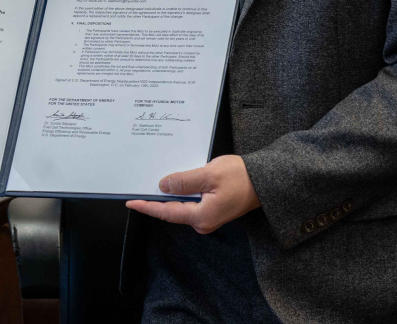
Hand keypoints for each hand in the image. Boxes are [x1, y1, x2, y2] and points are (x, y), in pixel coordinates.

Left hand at [124, 155, 259, 233]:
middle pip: (172, 211)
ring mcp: (208, 217)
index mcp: (202, 216)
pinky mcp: (212, 210)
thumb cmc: (241, 177)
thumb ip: (185, 181)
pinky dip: (179, 194)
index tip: (130, 202)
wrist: (266, 181)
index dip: (147, 207)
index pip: (167, 212)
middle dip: (154, 201)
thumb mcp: (209, 174)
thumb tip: (163, 186)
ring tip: (149, 183)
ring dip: (166, 196)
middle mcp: (203, 222)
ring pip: (180, 206)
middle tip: (136, 189)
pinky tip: (172, 183)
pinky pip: (190, 203)